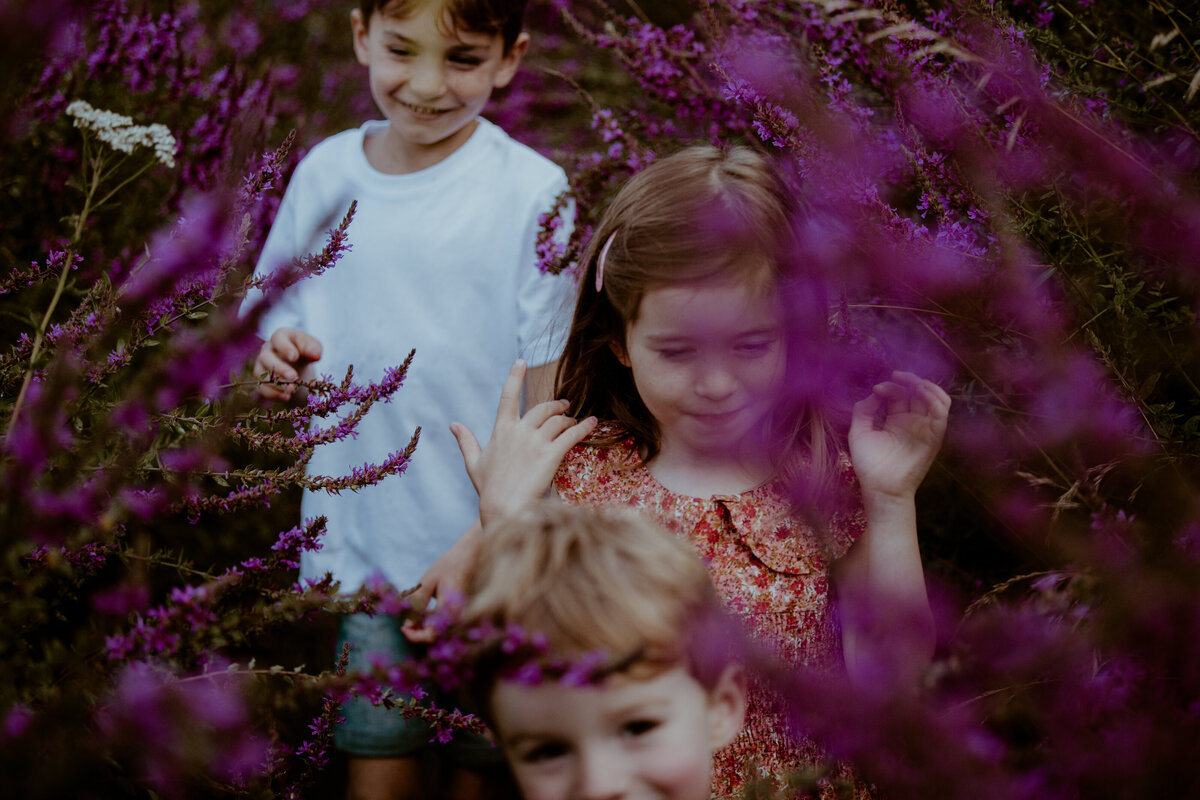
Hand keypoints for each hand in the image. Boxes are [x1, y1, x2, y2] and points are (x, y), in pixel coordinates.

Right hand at [254, 328, 321, 400]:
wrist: (300, 364)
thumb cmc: (306, 351)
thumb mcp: (313, 347)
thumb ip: (314, 348)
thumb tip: (314, 355)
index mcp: (280, 336)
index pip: (277, 338)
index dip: (284, 348)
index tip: (295, 357)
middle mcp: (267, 349)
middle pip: (266, 357)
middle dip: (280, 368)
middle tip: (294, 377)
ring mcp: (261, 364)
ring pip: (261, 374)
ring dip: (276, 383)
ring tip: (293, 389)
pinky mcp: (262, 379)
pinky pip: (262, 387)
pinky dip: (273, 394)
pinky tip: (286, 397)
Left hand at [402, 523, 481, 642]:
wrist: (467, 556)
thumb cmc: (447, 566)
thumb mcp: (427, 582)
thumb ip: (417, 603)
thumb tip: (408, 624)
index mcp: (449, 610)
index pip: (431, 635)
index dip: (415, 636)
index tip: (403, 628)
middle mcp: (456, 616)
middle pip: (435, 636)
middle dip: (418, 633)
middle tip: (404, 624)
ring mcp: (458, 614)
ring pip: (439, 630)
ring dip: (423, 627)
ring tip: (411, 617)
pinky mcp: (457, 610)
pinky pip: (443, 623)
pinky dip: (430, 621)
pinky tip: (422, 612)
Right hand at [451, 359, 595, 525]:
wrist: (504, 509)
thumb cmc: (489, 490)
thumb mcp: (474, 463)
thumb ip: (466, 441)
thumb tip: (453, 425)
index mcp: (501, 430)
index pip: (508, 397)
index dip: (514, 377)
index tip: (521, 361)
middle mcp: (519, 431)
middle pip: (542, 408)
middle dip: (556, 405)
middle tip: (564, 406)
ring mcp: (536, 442)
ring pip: (558, 420)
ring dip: (569, 418)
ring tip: (575, 421)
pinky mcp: (552, 454)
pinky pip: (572, 434)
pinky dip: (584, 427)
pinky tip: (593, 423)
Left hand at [848, 371, 949, 501]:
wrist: (881, 488)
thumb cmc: (869, 464)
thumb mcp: (859, 432)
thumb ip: (864, 410)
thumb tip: (874, 393)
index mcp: (895, 420)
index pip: (898, 394)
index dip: (890, 386)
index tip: (876, 389)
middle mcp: (912, 421)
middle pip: (918, 392)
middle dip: (910, 379)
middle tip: (897, 374)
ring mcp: (924, 428)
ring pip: (936, 399)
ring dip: (926, 385)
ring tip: (913, 381)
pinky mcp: (934, 436)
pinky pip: (942, 413)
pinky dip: (936, 398)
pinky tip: (922, 391)